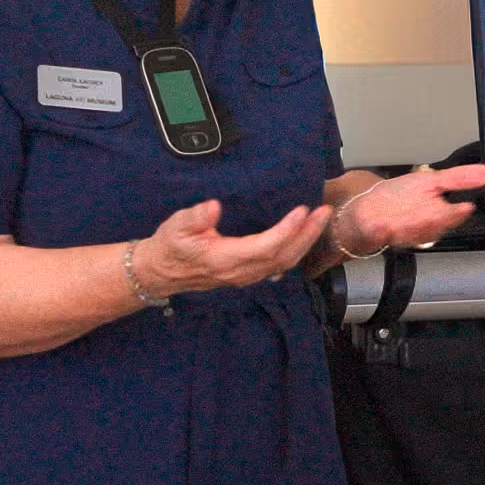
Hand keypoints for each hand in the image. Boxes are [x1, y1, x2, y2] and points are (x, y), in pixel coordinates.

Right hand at [130, 199, 333, 298]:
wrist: (161, 272)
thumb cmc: (170, 247)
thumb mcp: (175, 227)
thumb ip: (194, 218)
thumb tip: (212, 207)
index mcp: (225, 259)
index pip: (265, 246)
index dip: (286, 230)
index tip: (302, 210)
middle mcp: (240, 272)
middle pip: (284, 256)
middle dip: (307, 234)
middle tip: (323, 211)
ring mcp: (246, 276)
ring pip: (285, 263)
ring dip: (305, 242)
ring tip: (319, 220)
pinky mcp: (247, 275)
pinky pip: (278, 266)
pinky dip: (295, 250)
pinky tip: (303, 236)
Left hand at [334, 164, 484, 253]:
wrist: (365, 208)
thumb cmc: (398, 199)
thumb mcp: (430, 181)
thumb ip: (458, 179)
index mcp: (433, 215)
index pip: (449, 217)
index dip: (455, 214)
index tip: (464, 207)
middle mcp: (417, 226)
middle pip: (430, 228)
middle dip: (434, 220)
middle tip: (438, 211)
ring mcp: (395, 231)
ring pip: (408, 233)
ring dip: (412, 226)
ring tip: (414, 215)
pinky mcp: (373, 232)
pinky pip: (378, 234)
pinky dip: (381, 230)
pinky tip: (383, 224)